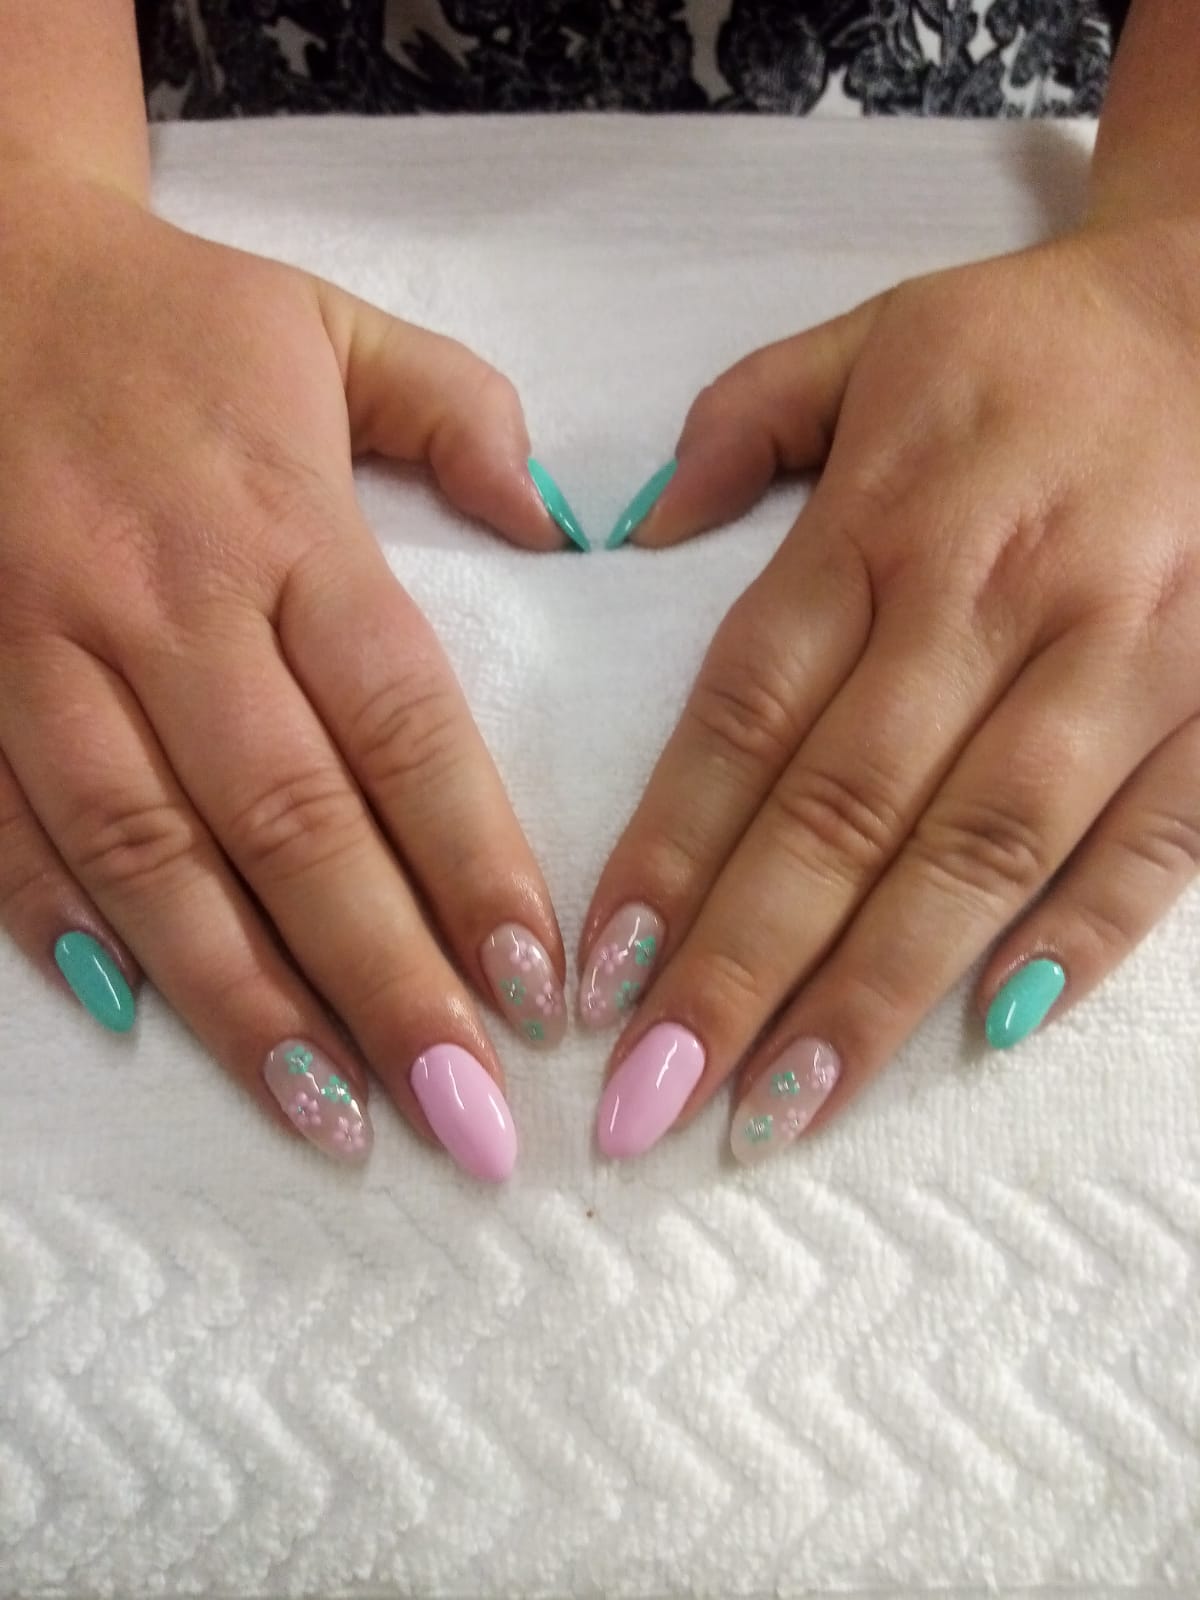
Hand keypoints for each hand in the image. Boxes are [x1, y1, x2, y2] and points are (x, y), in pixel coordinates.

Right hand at [0, 164, 570, 1178]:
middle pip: (288, 823)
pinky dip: (63, 929)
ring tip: (332, 1118)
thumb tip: (566, 529)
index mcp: (280, 521)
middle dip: (383, 981)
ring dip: (242, 1001)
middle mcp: (164, 603)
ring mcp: (44, 650)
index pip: (400, 721)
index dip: (471, 859)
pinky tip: (138, 1026)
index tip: (537, 982)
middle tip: (465, 1113)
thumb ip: (460, 418)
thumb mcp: (335, 328)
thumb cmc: (173, 320)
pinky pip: (8, 825)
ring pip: (149, 857)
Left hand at [583, 218, 1199, 1163]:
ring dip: (877, 992)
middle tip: (652, 1100)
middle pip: (843, 812)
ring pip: (981, 851)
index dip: (667, 849)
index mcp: (884, 517)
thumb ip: (742, 425)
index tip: (598, 974)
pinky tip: (988, 1035)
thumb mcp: (873, 338)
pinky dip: (1077, 940)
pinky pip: (1154, 842)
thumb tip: (629, 537)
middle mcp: (991, 599)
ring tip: (784, 1110)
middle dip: (740, 968)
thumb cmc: (1039, 345)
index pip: (745, 710)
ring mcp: (1120, 658)